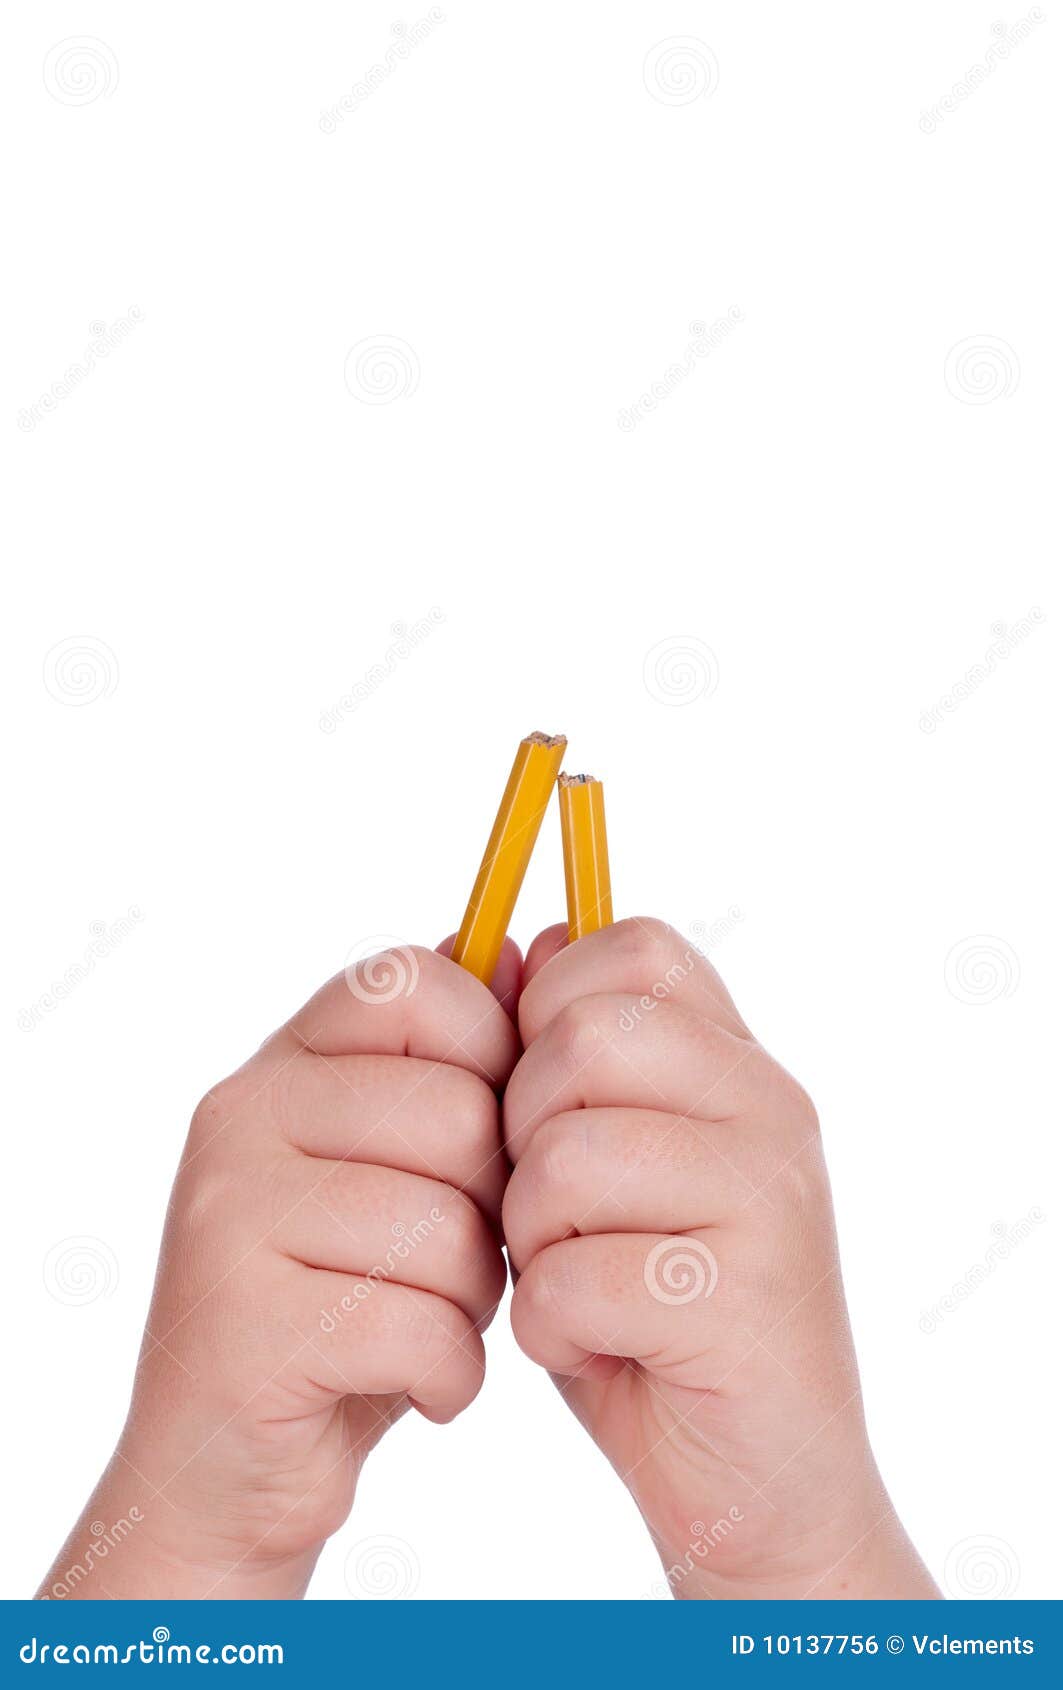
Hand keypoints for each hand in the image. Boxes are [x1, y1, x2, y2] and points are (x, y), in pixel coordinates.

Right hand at [39, 943, 519, 1599]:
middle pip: (455, 1116)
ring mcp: (230, 1214)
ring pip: (446, 1230)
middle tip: (453, 1262)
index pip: (415, 985)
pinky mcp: (242, 1322)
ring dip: (471, 1302)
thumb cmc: (345, 1300)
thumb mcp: (398, 1169)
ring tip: (429, 1322)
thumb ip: (449, 1065)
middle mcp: (241, 1115)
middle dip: (490, 1208)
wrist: (232, 1465)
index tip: (482, 1136)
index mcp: (282, 1062)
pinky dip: (447, 1376)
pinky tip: (413, 1383)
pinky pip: (420, 1329)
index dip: (488, 1056)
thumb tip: (524, 950)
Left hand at [502, 919, 938, 1599]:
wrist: (760, 1483)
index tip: (545, 1099)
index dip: (549, 1008)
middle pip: (580, 1040)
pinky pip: (575, 1277)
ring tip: (572, 1281)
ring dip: (531, 1240)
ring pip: (565, 1160)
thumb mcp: (606, 1169)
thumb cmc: (654, 1313)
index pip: (631, 947)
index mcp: (738, 1065)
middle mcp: (769, 1110)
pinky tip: (594, 1346)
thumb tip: (514, 947)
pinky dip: (553, 1328)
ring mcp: (767, 1201)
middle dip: (523, 1132)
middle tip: (549, 1210)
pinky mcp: (742, 1302)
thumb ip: (569, 1063)